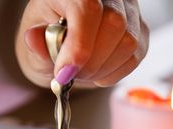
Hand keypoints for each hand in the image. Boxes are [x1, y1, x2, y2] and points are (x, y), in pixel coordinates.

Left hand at [15, 0, 148, 87]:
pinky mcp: (140, 28)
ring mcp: (127, 8)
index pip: (87, 8)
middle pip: (114, 24)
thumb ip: (35, 45)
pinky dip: (114, 72)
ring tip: (82, 73)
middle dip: (90, 62)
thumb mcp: (32, 43)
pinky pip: (135, 55)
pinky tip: (97, 71)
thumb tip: (33, 39)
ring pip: (128, 42)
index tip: (64, 73)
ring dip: (102, 69)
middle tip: (70, 76)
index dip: (78, 45)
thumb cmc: (46, 40)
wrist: (60, 45)